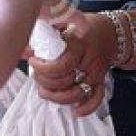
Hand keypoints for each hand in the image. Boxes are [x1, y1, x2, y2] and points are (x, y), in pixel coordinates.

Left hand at [28, 0, 115, 117]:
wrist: (112, 32)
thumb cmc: (85, 26)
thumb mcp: (65, 23)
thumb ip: (45, 35)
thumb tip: (23, 50)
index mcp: (79, 44)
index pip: (60, 66)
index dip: (43, 69)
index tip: (33, 61)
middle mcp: (89, 61)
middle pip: (65, 82)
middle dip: (45, 83)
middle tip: (36, 74)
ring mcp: (96, 73)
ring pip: (76, 94)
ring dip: (57, 98)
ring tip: (45, 91)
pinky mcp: (100, 81)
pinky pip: (96, 99)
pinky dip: (86, 108)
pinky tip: (74, 111)